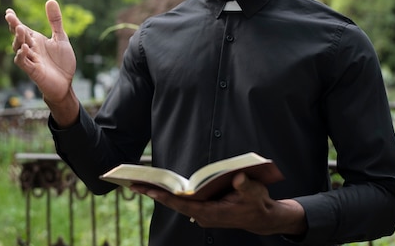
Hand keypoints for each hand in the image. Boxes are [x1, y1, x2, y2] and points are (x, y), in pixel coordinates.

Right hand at [5, 0, 79, 126]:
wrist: (66, 83)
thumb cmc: (62, 62)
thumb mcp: (61, 38)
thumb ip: (55, 21)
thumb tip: (50, 0)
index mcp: (36, 40)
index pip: (22, 28)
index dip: (14, 20)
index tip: (8, 11)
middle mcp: (31, 49)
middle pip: (19, 36)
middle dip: (14, 26)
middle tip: (9, 16)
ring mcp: (31, 60)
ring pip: (19, 48)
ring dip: (19, 39)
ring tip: (20, 28)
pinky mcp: (33, 71)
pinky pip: (24, 63)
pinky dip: (22, 56)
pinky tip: (24, 48)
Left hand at [132, 173, 305, 235]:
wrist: (262, 217)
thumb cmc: (257, 204)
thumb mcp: (255, 193)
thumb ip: (246, 186)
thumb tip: (237, 177)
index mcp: (211, 213)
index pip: (182, 204)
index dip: (164, 196)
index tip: (147, 190)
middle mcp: (202, 215)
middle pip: (174, 203)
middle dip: (154, 193)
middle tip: (132, 183)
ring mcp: (202, 213)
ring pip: (177, 202)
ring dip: (159, 193)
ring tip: (139, 182)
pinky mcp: (204, 209)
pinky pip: (183, 201)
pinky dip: (170, 193)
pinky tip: (160, 185)